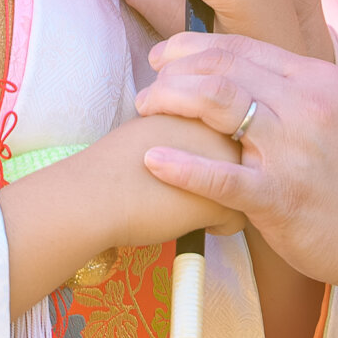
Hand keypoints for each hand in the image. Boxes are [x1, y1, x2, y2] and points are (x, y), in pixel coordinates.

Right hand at [91, 113, 248, 246]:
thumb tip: (185, 149)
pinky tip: (192, 225)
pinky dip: (218, 227)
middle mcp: (218, 128)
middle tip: (189, 188)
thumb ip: (175, 133)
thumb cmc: (110, 167)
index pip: (224, 132)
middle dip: (225, 173)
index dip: (209, 153)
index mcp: (197, 109)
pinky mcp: (224, 196)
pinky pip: (237, 220)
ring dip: (227, 200)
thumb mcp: (148, 132)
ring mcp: (225, 161)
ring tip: (193, 207)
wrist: (93, 194)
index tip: (186, 164)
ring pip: (245, 188)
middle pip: (240, 158)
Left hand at [135, 33, 337, 337]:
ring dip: (171, 101)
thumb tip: (252, 74)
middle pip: (223, 68)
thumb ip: (299, 91)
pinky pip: (222, 178)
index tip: (166, 56)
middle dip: (174, 70)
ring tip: (145, 109)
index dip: (195, 47)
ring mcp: (293, 152)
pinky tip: (153, 159)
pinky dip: (182, 166)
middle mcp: (305, 106)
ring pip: (218, 105)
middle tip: (148, 84)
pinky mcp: (281, 198)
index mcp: (317, 81)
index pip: (242, 46)